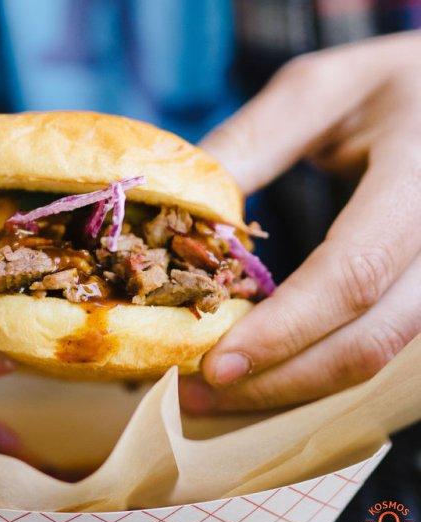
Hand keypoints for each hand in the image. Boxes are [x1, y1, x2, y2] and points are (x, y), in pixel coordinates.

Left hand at [180, 32, 420, 412]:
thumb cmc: (392, 86)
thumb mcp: (320, 91)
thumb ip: (251, 144)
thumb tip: (171, 204)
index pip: (355, 272)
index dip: (284, 329)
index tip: (212, 364)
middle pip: (371, 340)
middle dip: (278, 381)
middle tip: (195, 394)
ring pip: (379, 359)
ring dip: (294, 387)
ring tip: (216, 394)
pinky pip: (380, 349)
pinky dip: (316, 368)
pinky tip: (263, 373)